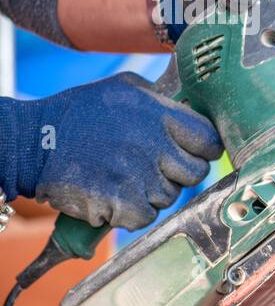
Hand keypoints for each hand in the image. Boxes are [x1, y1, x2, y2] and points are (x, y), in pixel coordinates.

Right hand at [8, 74, 221, 230]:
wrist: (33, 141)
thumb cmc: (79, 113)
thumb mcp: (124, 89)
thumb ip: (160, 100)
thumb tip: (189, 107)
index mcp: (161, 116)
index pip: (209, 141)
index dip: (202, 149)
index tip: (190, 152)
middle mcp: (155, 146)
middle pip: (195, 173)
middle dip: (177, 173)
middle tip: (150, 166)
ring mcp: (140, 177)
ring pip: (169, 197)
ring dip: (150, 192)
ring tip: (122, 175)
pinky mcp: (122, 204)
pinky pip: (146, 216)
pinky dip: (131, 212)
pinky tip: (112, 193)